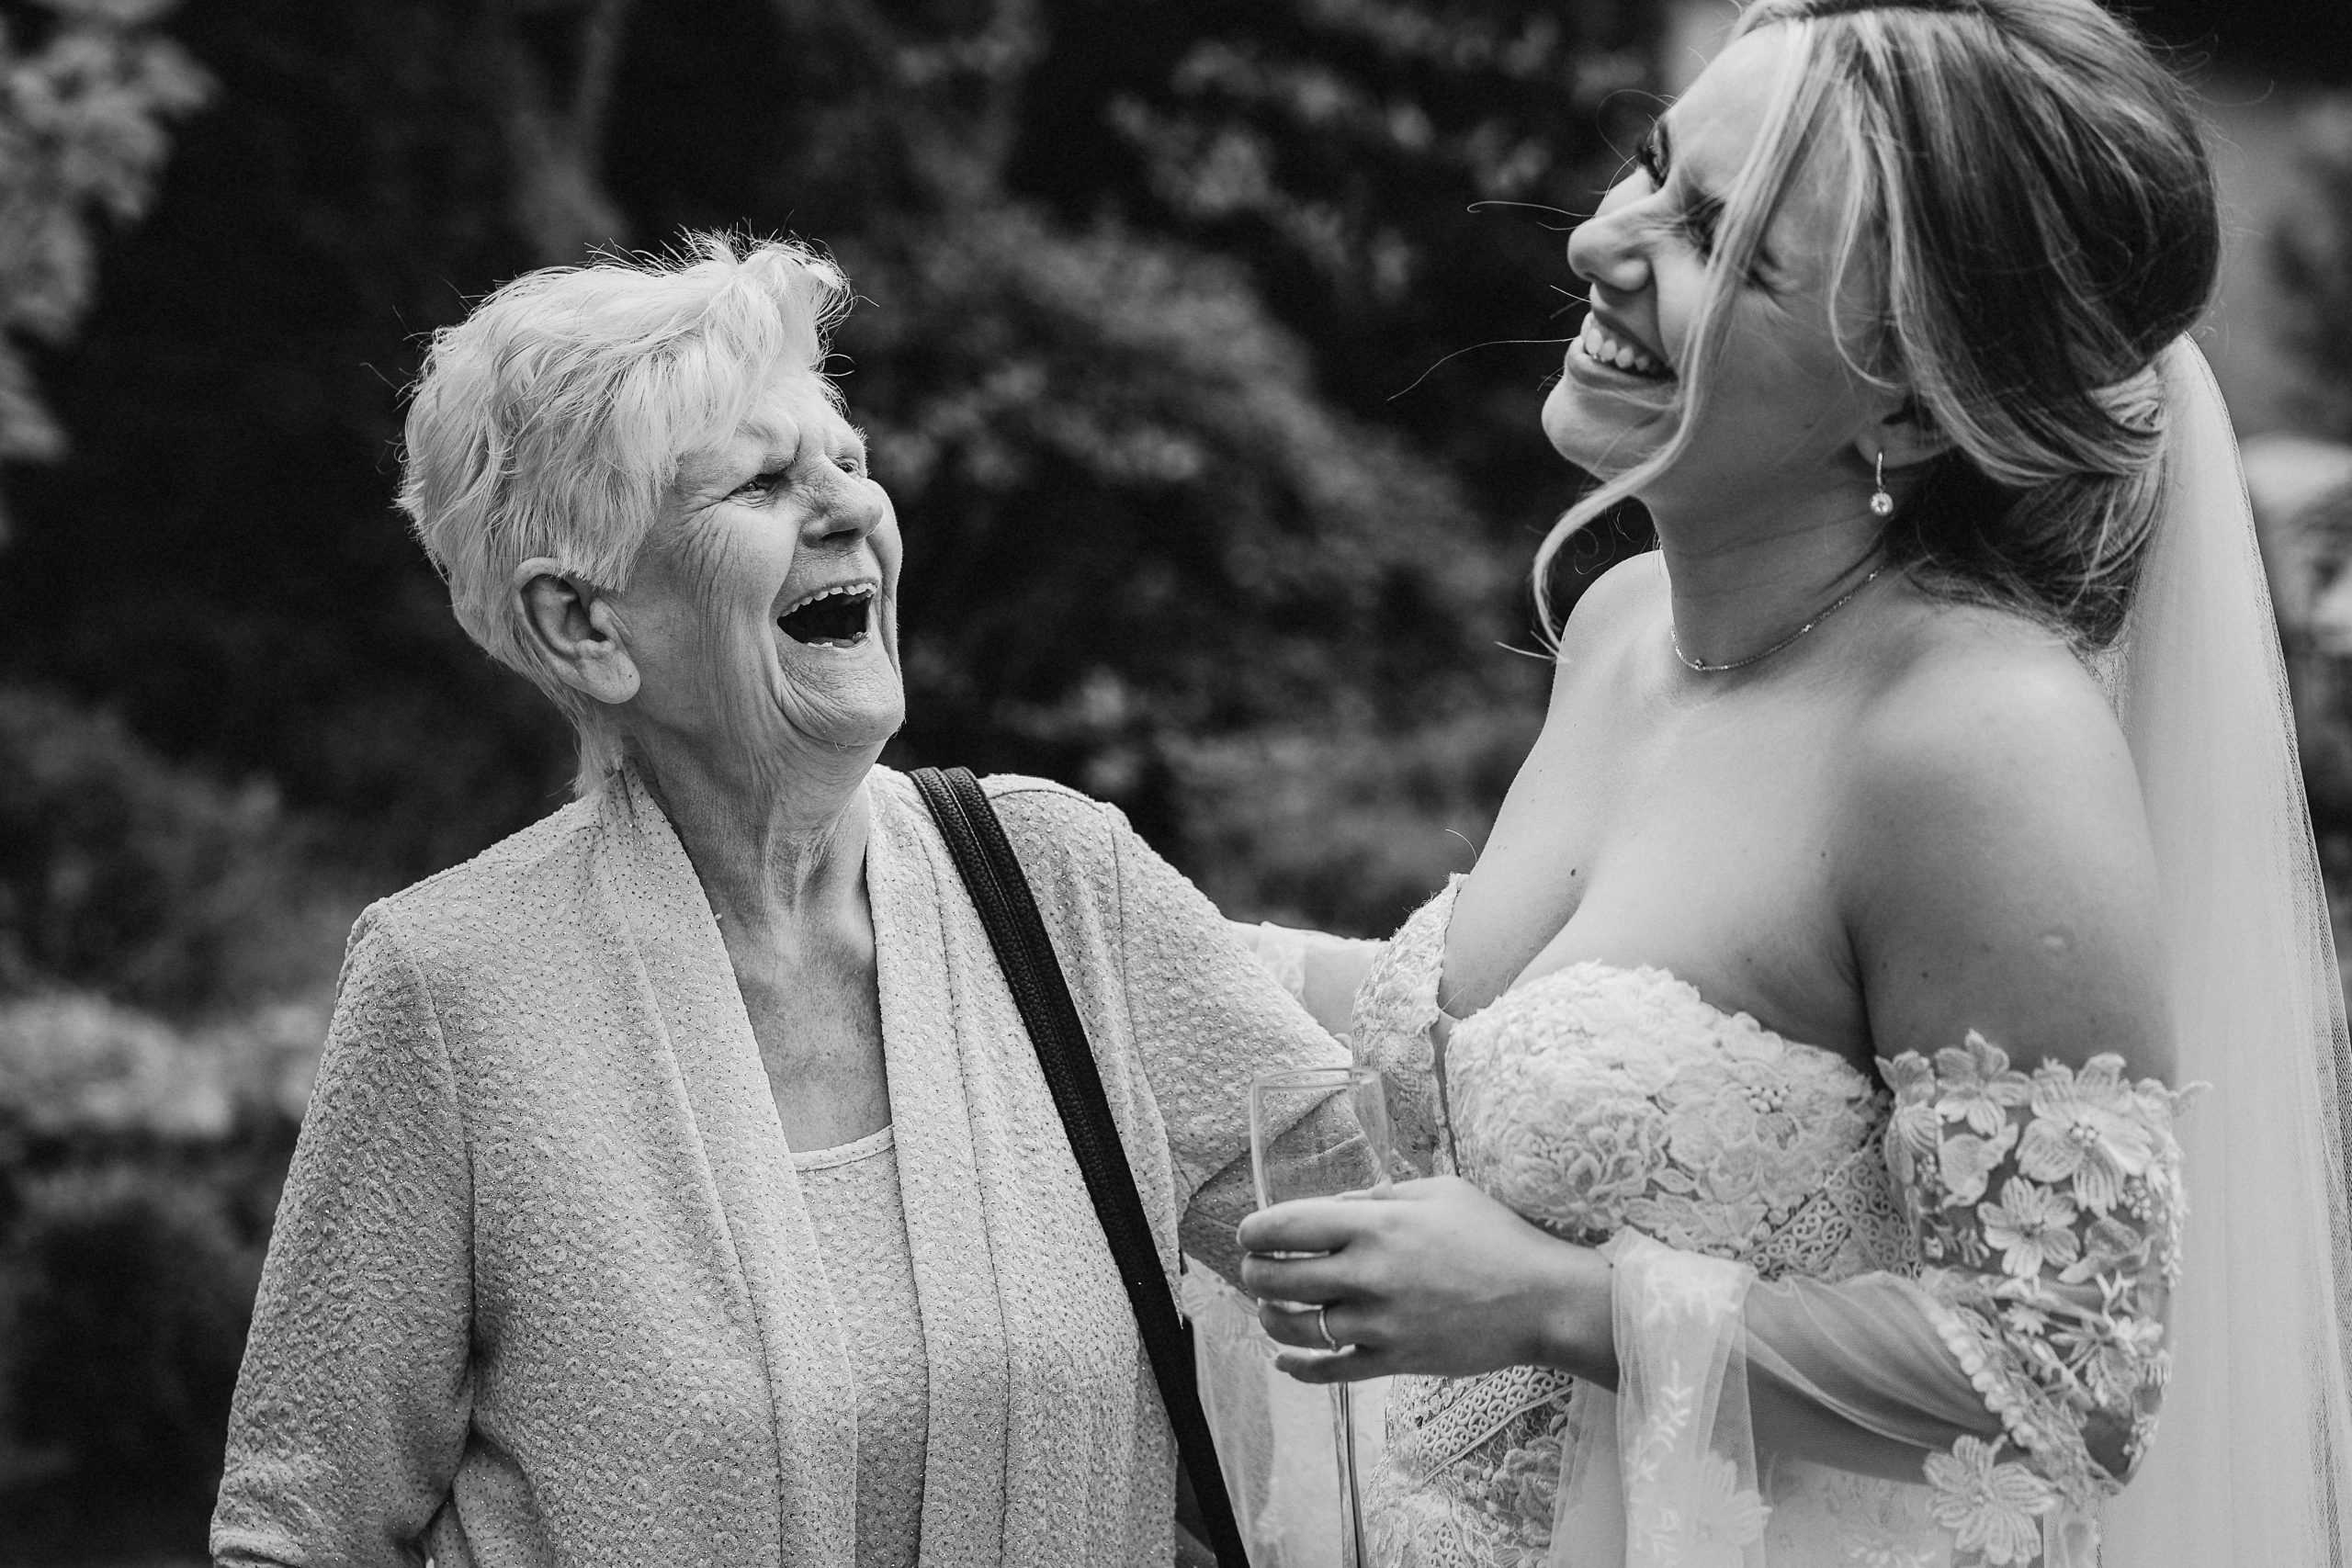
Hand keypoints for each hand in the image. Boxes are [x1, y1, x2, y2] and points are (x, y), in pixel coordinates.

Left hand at [1235, 1175, 1615, 1385]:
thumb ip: (1380, 1193)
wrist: (1542, 1300)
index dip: (1255, 1230)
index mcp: (1376, 1224)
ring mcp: (1379, 1324)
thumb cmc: (1495, 1235)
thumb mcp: (1438, 1191)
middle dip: (1254, 1273)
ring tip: (1268, 1307)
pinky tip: (1284, 1359)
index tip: (1248, 1233)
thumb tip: (1336, 1205)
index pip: (1286, 1226)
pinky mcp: (1394, 1361)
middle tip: (1254, 1269)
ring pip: (1296, 1327)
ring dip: (1271, 1317)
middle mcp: (1368, 1275)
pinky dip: (1299, 1367)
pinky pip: (1330, 1371)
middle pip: (1279, 1278)